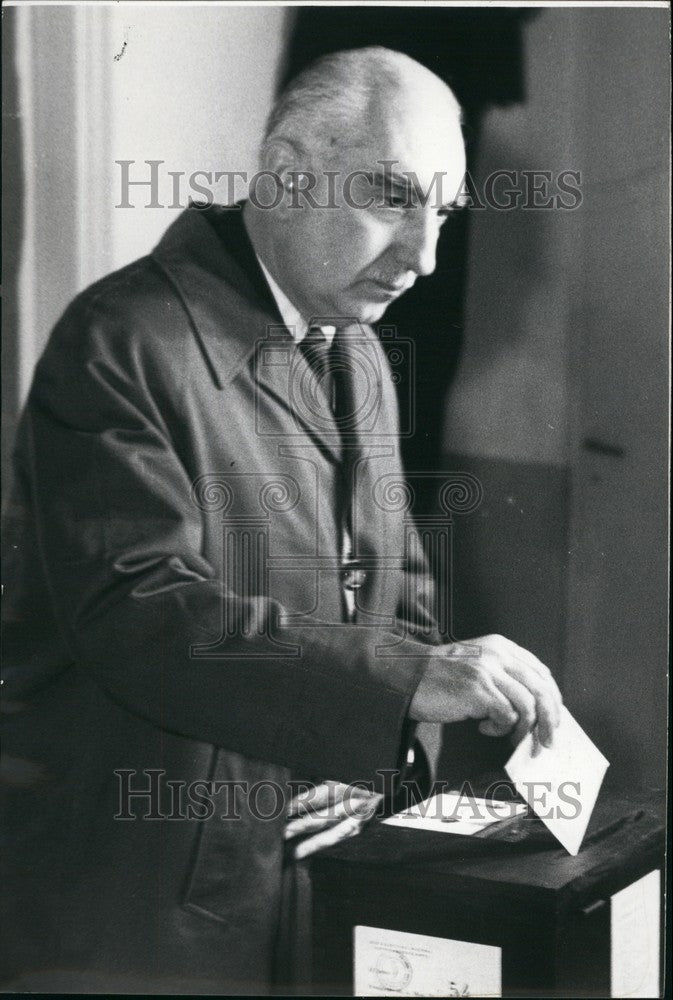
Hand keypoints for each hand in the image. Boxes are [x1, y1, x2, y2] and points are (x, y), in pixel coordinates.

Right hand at [408, 634, 561, 746]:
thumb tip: (535, 711)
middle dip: (549, 721)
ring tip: (510, 739)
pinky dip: (500, 729)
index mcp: (502, 646)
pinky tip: (483, 728)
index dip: (553, 700)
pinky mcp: (478, 689)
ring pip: (528, 706)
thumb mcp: (479, 665)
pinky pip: (506, 716)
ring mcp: (488, 670)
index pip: (542, 673)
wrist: (408, 676)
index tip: (553, 721)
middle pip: (542, 690)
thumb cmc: (442, 677)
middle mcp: (498, 654)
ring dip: (524, 730)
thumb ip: (504, 677)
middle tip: (546, 742)